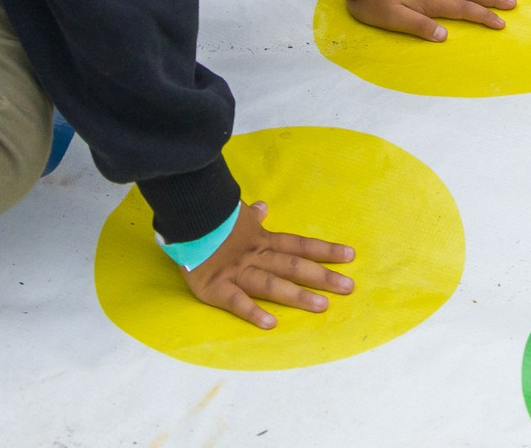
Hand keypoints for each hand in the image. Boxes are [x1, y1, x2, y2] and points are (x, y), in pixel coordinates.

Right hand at [181, 201, 354, 328]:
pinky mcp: (215, 287)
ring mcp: (237, 272)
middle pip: (293, 266)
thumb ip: (251, 215)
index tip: (350, 256)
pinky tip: (271, 323)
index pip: (299, 244)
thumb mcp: (233, 213)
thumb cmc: (208, 216)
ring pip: (272, 284)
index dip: (324, 250)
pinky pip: (236, 302)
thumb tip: (263, 207)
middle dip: (322, 277)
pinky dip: (253, 312)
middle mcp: (255, 256)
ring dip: (298, 296)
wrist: (180, 217)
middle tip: (349, 287)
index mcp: (260, 239)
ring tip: (322, 306)